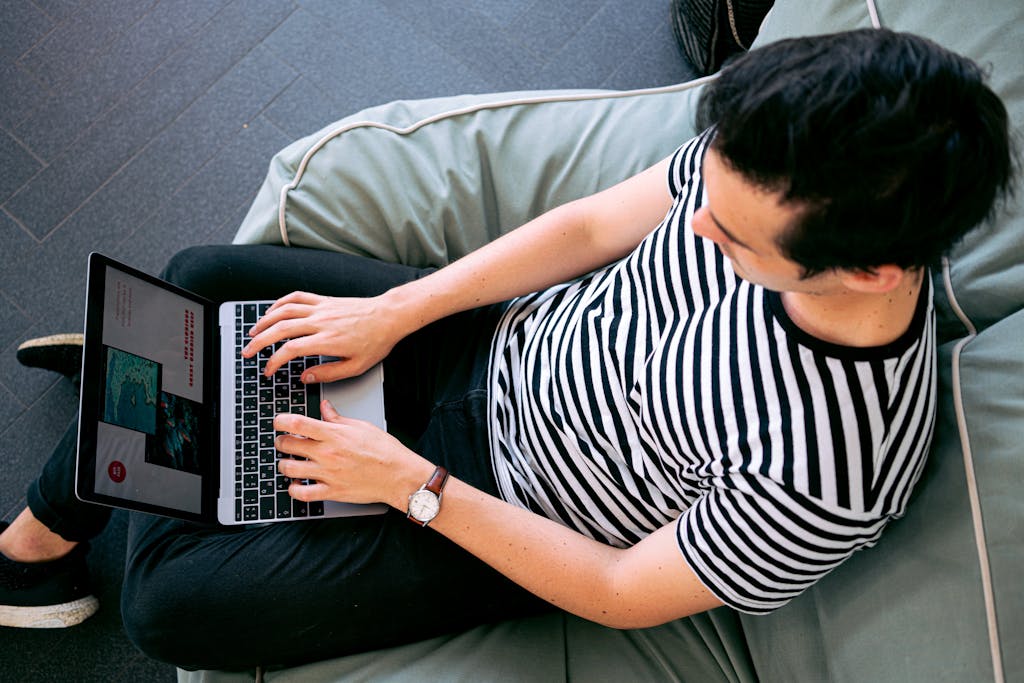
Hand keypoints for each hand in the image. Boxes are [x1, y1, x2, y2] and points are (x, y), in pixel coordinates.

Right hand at [242, 291, 404, 382]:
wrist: (389, 316)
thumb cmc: (376, 341)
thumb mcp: (356, 367)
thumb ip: (328, 373)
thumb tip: (305, 377)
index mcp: (327, 340)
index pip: (290, 350)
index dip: (274, 361)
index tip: (268, 370)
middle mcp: (320, 322)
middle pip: (280, 329)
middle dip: (259, 341)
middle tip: (248, 352)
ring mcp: (321, 308)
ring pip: (284, 310)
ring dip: (264, 321)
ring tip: (253, 332)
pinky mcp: (324, 300)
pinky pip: (297, 297)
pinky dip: (280, 303)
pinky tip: (272, 311)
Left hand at [274, 400, 432, 507]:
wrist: (399, 475)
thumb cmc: (385, 451)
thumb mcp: (361, 426)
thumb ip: (338, 418)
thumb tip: (325, 407)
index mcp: (334, 435)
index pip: (297, 424)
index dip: (281, 420)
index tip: (278, 421)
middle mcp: (327, 454)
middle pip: (288, 445)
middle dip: (281, 441)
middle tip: (284, 441)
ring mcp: (327, 474)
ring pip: (289, 469)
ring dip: (284, 464)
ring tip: (289, 462)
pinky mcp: (331, 492)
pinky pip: (302, 494)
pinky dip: (293, 489)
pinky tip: (295, 484)